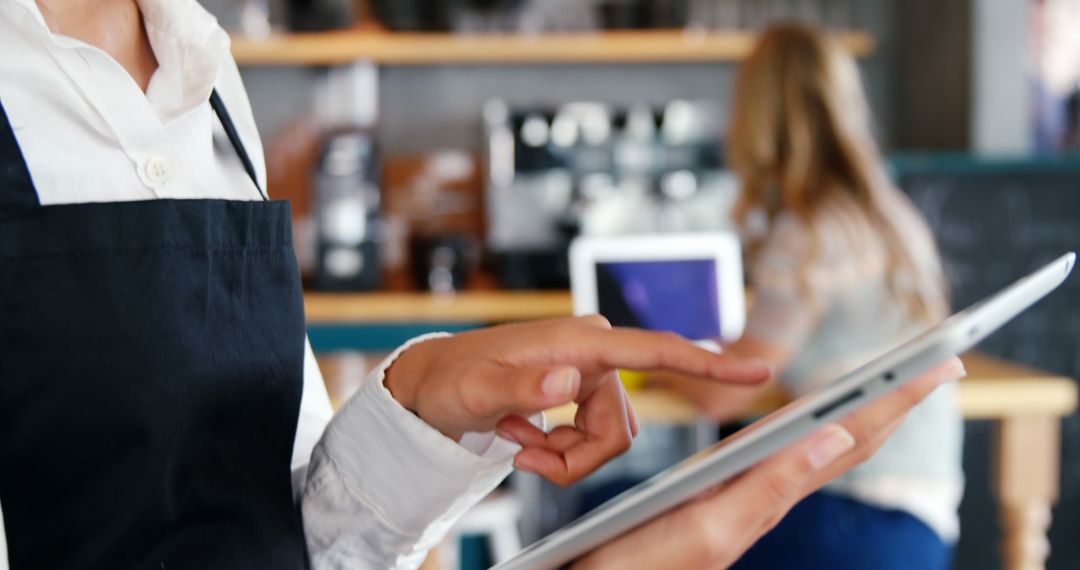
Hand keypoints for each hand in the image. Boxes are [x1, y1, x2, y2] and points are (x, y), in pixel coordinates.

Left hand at [384, 316, 771, 484]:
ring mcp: (586, 373)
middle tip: (525, 455)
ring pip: (609, 438)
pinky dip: (559, 449)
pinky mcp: (579, 390)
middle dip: (576, 456)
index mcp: (579, 342)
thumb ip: (520, 390)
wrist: (432, 383)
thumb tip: (570, 383)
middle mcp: (592, 352)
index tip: (760, 369)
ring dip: (564, 455)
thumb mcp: (475, 392)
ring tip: (518, 439)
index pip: (655, 350)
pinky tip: (523, 434)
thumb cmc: (451, 381)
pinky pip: (591, 437)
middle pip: (622, 426)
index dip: (708, 363)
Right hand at [571, 357, 965, 568]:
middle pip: (846, 440)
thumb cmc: (641, 566)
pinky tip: (817, 424)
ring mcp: (747, 497)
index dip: (895, 400)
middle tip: (938, 362)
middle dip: (894, 398)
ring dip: (863, 412)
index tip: (938, 365)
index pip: (849, 439)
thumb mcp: (709, 528)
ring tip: (896, 385)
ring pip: (821, 448)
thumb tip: (834, 435)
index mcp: (770, 495)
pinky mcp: (722, 498)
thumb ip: (770, 486)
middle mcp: (767, 495)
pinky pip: (786, 456)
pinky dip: (815, 428)